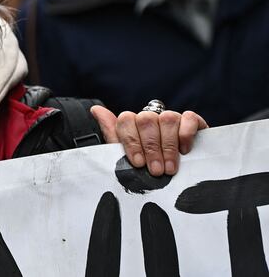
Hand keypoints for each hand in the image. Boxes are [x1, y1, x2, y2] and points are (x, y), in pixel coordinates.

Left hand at [91, 106, 207, 176]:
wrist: (180, 178)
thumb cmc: (149, 168)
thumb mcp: (126, 157)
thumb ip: (112, 134)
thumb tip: (96, 110)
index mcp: (132, 125)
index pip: (125, 120)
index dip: (131, 141)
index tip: (138, 163)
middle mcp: (150, 118)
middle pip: (145, 119)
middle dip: (151, 148)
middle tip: (156, 171)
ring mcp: (171, 118)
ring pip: (167, 118)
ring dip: (168, 146)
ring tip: (170, 168)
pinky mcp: (192, 122)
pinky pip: (188, 118)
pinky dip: (186, 134)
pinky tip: (185, 150)